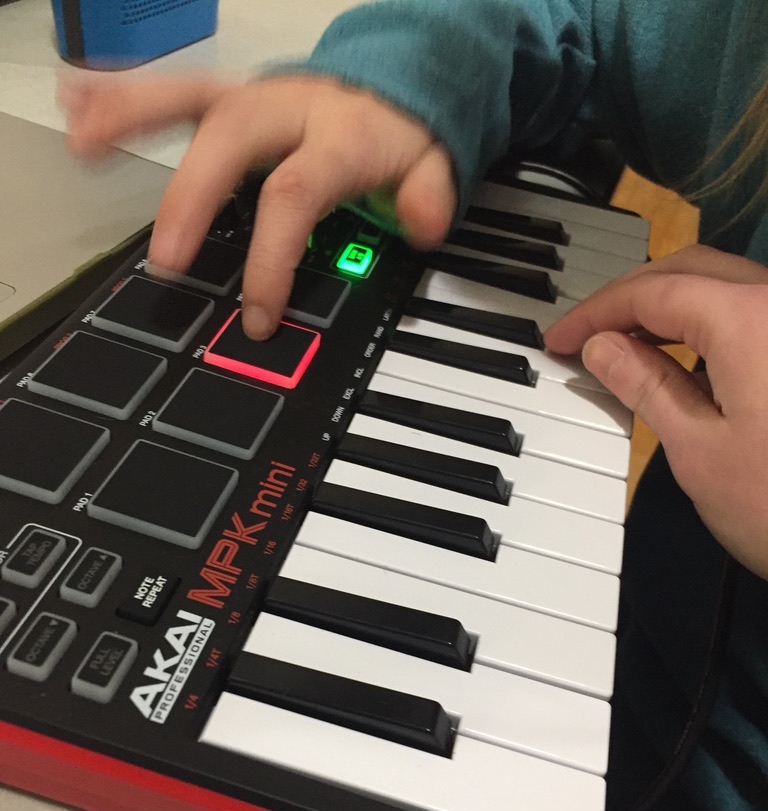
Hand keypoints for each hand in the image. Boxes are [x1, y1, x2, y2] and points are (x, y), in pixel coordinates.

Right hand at [61, 73, 455, 337]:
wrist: (389, 81)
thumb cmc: (395, 135)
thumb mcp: (430, 166)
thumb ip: (428, 196)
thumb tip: (424, 225)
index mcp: (336, 136)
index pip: (296, 195)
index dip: (273, 256)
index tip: (259, 315)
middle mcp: (286, 111)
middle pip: (231, 142)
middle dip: (191, 196)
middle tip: (166, 258)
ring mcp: (250, 99)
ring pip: (188, 98)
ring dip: (129, 117)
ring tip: (82, 141)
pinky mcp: (225, 96)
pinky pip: (170, 90)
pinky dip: (122, 96)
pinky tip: (78, 106)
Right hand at [546, 245, 767, 577]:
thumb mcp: (698, 451)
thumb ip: (647, 387)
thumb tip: (605, 349)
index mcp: (749, 320)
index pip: (653, 292)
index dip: (597, 313)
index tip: (560, 340)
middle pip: (691, 271)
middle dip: (630, 297)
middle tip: (586, 335)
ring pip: (727, 288)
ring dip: (670, 307)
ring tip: (624, 345)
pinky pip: (755, 316)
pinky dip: (710, 326)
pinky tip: (684, 361)